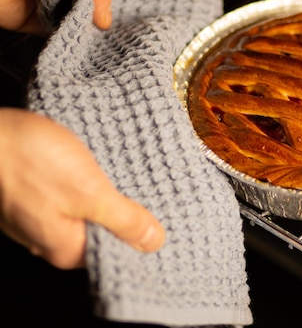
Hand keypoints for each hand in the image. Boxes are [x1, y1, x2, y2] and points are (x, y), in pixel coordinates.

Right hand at [0, 108, 165, 268]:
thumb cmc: (30, 161)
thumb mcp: (90, 192)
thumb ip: (123, 220)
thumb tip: (153, 242)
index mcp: (66, 248)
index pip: (116, 253)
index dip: (139, 234)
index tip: (159, 215)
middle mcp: (47, 240)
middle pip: (100, 232)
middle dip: (122, 212)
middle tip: (144, 187)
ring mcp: (35, 217)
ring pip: (83, 212)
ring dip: (101, 193)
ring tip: (119, 172)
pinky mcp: (29, 195)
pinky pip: (65, 196)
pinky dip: (81, 182)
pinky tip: (91, 165)